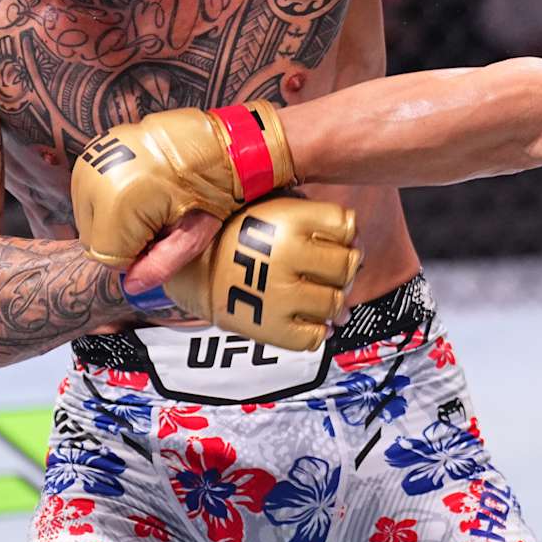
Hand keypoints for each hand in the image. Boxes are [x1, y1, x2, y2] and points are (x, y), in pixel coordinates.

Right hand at [72, 102, 295, 267]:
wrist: (220, 142)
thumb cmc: (213, 191)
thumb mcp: (193, 236)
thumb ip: (159, 266)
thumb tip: (130, 287)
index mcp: (118, 204)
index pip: (108, 258)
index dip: (137, 257)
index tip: (162, 241)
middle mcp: (96, 181)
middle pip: (94, 238)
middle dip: (124, 239)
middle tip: (159, 222)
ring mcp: (92, 162)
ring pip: (89, 216)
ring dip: (114, 220)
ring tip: (151, 203)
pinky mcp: (95, 150)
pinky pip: (89, 192)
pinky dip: (108, 199)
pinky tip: (139, 190)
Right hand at [161, 197, 361, 351]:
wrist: (185, 265)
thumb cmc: (236, 230)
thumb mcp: (272, 204)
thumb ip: (312, 214)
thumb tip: (356, 243)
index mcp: (288, 220)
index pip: (347, 227)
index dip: (348, 234)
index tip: (338, 239)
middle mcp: (286, 256)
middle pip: (348, 265)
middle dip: (346, 267)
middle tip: (332, 270)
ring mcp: (277, 294)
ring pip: (335, 303)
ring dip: (334, 301)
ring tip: (321, 296)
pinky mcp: (269, 328)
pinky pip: (314, 337)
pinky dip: (318, 331)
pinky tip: (310, 320)